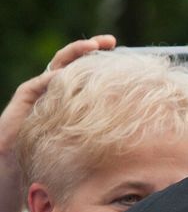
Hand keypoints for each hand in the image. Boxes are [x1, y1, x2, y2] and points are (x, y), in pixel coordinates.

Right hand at [1, 35, 115, 196]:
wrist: (21, 170)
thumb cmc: (58, 159)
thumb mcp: (89, 143)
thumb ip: (107, 130)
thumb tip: (143, 126)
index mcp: (72, 97)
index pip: (89, 73)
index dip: (105, 64)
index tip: (127, 56)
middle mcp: (55, 90)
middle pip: (73, 62)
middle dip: (90, 48)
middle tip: (110, 41)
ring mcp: (39, 92)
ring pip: (57, 66)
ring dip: (74, 54)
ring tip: (92, 47)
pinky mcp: (24, 100)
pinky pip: (38, 84)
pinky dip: (53, 78)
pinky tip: (67, 75)